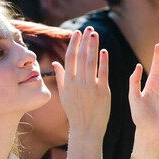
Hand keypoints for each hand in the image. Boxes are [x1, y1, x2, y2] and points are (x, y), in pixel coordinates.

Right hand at [53, 27, 109, 141]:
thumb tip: (54, 63)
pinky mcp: (102, 92)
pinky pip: (102, 73)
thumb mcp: (64, 95)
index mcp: (68, 82)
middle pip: (81, 57)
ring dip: (93, 46)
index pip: (70, 58)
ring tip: (95, 34)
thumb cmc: (75, 112)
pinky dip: (103, 61)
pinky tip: (104, 51)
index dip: (74, 44)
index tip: (77, 33)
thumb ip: (61, 77)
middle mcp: (78, 82)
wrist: (85, 129)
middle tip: (89, 28)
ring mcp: (90, 87)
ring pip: (91, 62)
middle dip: (84, 41)